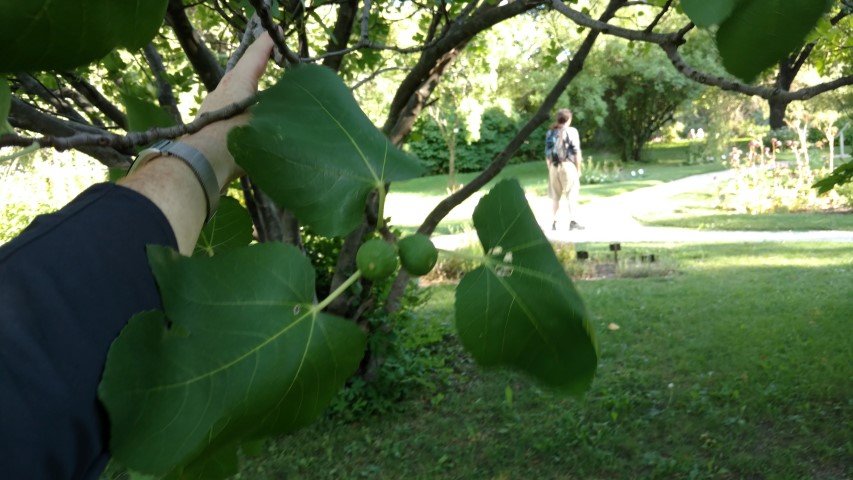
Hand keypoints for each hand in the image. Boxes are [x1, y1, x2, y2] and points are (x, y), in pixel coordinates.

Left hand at [181, 32, 274, 188]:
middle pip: (244, 72)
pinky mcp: (211, 127)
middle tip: (272, 59)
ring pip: (237, 93)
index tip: (278, 32)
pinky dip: (245, 110)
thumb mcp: (264, 122)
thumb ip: (279, 111)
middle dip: (258, 65)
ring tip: (267, 96)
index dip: (268, 43)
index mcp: (238, 83)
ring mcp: (214, 108)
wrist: (198, 166)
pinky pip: (232, 111)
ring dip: (251, 91)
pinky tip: (253, 124)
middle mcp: (223, 90)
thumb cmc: (232, 140)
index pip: (255, 55)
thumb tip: (290, 107)